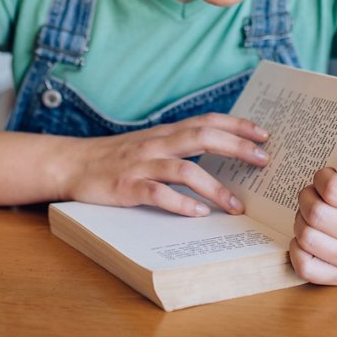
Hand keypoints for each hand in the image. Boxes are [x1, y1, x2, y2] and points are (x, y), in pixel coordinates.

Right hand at [58, 113, 268, 216]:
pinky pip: (157, 195)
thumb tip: (222, 149)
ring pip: (184, 169)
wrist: (71, 164)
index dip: (237, 125)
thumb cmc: (116, 157)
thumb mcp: (151, 143)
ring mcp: (141, 165)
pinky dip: (179, 204)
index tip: (264, 134)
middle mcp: (156, 144)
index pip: (207, 121)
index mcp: (165, 133)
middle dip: (235, 147)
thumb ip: (180, 144)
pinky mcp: (126, 187)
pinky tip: (197, 215)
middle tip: (263, 161)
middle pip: (202, 137)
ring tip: (236, 206)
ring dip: (214, 187)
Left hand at [289, 148, 336, 284]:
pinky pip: (305, 267)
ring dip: (300, 222)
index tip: (324, 178)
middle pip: (317, 214)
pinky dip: (296, 250)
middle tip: (311, 196)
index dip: (321, 179)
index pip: (334, 189)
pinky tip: (305, 237)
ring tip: (310, 216)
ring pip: (308, 238)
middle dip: (306, 200)